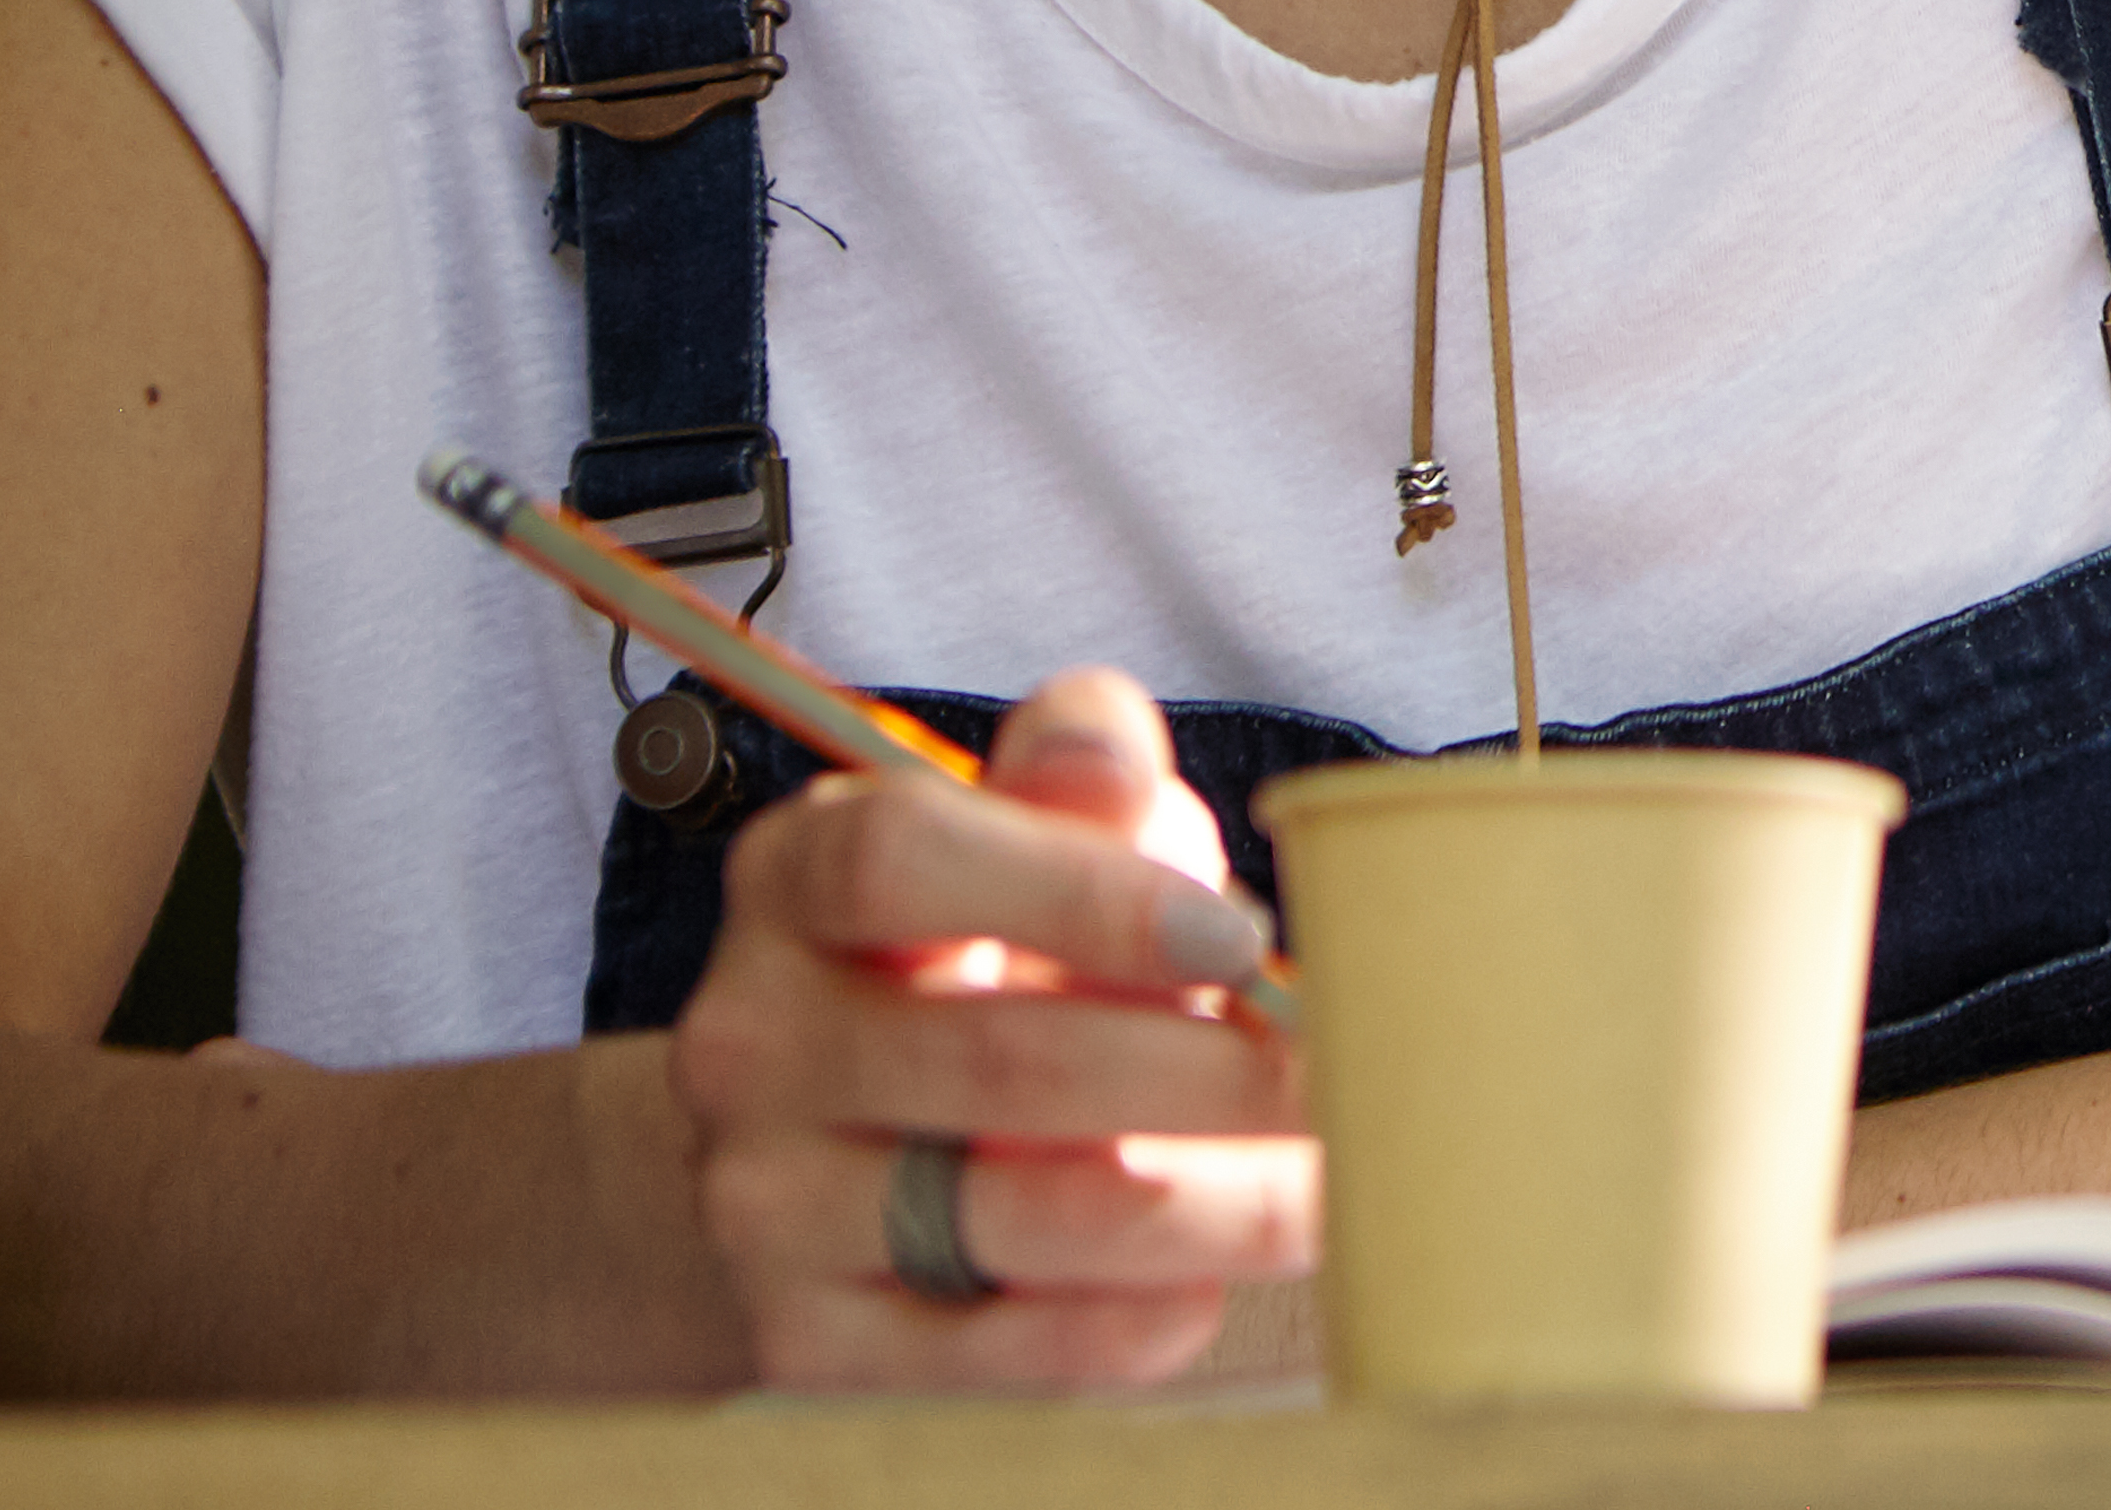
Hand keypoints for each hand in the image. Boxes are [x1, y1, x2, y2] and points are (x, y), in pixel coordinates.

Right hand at [664, 665, 1314, 1388]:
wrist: (830, 1142)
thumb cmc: (978, 944)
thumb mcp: (1019, 830)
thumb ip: (1080, 776)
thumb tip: (1108, 763)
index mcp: (795, 881)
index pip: (901, 862)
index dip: (1085, 897)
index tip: (1242, 938)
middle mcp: (750, 1043)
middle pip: (1006, 1058)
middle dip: (1217, 1073)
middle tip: (1359, 1077)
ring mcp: (765, 1203)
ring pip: (1032, 1215)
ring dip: (1221, 1205)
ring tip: (1340, 1183)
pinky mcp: (809, 1343)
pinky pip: (1011, 1346)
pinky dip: (1142, 1316)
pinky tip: (1216, 1277)